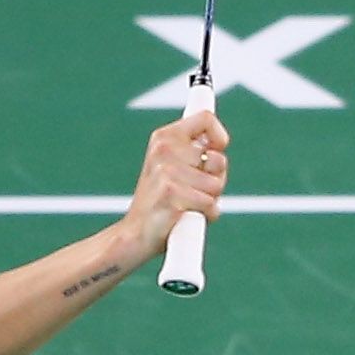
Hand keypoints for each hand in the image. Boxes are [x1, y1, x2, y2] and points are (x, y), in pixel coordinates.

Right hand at [125, 110, 228, 253]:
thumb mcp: (173, 169)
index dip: (220, 136)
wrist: (134, 235)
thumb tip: (220, 146)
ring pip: (217, 185)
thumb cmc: (160, 203)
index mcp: (163, 138)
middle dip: (216, 179)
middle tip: (195, 191)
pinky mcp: (173, 194)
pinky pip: (211, 205)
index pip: (205, 118)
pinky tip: (186, 218)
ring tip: (187, 206)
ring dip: (210, 200)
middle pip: (219, 159)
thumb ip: (196, 155)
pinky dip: (206, 216)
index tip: (219, 150)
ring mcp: (167, 172)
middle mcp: (164, 150)